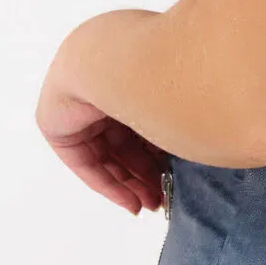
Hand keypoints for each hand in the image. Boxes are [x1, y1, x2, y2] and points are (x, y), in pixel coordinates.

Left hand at [35, 57, 168, 214]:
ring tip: (152, 205)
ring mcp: (80, 107)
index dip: (162, 149)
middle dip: (147, 172)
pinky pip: (85, 163)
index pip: (145, 119)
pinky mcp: (59, 127)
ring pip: (108, 156)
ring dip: (131, 183)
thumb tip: (206, 137)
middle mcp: (103, 87)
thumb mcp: (176, 95)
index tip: (178, 173)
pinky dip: (109, 185)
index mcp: (131, 71)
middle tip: (165, 196)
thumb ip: (183, 111)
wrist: (108, 60)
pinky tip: (132, 203)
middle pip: (126, 141)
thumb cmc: (152, 64)